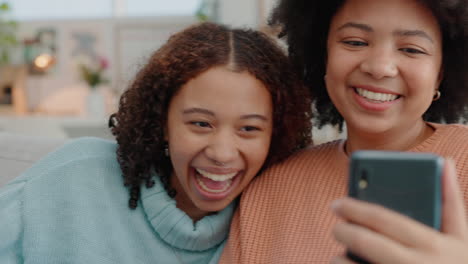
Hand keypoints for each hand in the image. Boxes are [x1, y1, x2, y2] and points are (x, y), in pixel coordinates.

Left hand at [331, 159, 467, 263]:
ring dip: (341, 258)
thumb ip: (451, 200)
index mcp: (433, 244)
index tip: (338, 203)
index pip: (384, 219)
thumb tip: (444, 160)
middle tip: (337, 227)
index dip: (355, 208)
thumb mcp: (462, 237)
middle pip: (366, 242)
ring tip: (340, 253)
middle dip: (344, 231)